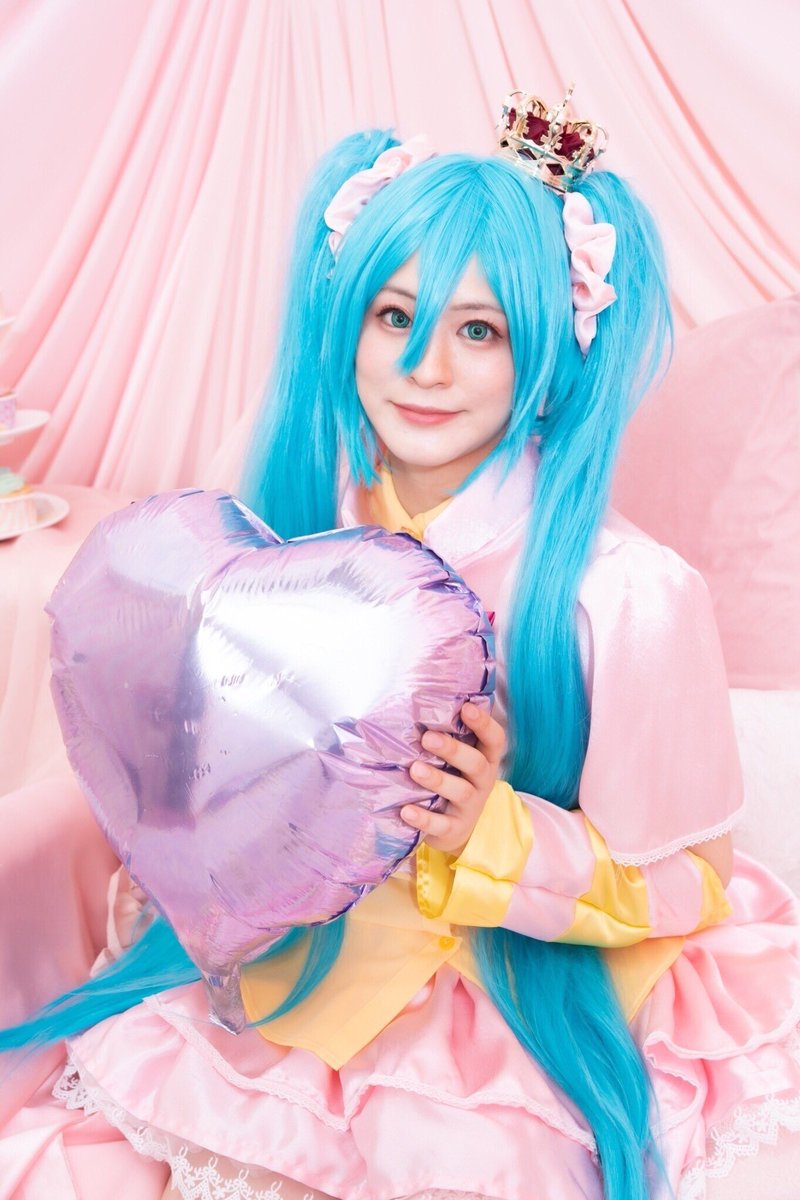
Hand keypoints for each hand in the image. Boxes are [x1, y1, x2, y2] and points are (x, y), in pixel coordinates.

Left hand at [401, 702, 505, 855]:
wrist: (455, 828)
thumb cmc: (452, 778)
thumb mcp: (457, 759)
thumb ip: (448, 735)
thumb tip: (419, 697)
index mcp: (485, 759)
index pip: (494, 739)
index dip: (483, 723)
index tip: (466, 708)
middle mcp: (482, 782)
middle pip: (477, 764)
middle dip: (454, 750)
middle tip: (428, 738)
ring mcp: (470, 807)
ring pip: (461, 792)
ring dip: (438, 779)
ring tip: (415, 769)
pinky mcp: (454, 829)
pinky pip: (441, 825)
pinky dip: (424, 818)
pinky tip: (406, 811)